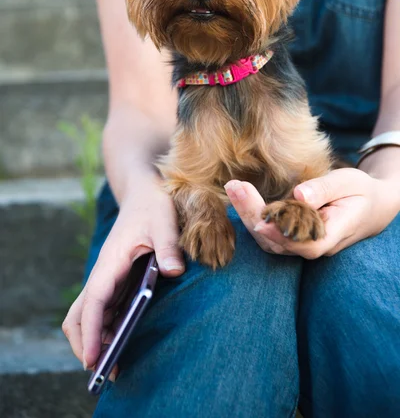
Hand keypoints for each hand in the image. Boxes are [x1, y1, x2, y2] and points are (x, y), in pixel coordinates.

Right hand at [62, 175, 184, 377]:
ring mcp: (108, 277)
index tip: (93, 358)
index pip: (93, 301)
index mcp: (111, 261)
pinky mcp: (116, 279)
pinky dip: (105, 329)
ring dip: (94, 339)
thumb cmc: (152, 204)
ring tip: (115, 365)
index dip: (90, 331)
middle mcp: (104, 273)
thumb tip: (173, 272)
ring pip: (87, 315)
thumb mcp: (163, 221)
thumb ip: (168, 245)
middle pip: (78, 315)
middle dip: (85, 344)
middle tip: (105, 371)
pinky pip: (103, 310)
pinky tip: (121, 341)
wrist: (143, 190)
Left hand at [225, 168, 399, 258]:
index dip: (280, 236)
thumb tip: (299, 194)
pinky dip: (253, 213)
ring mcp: (300, 243)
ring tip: (233, 188)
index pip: (304, 245)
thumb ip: (324, 189)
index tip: (259, 220)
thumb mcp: (348, 183)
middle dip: (253, 214)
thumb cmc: (359, 191)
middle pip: (278, 242)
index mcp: (332, 235)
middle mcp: (313, 245)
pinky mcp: (291, 236)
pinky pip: (269, 232)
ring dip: (248, 213)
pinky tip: (240, 194)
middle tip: (234, 187)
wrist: (369, 205)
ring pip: (269, 239)